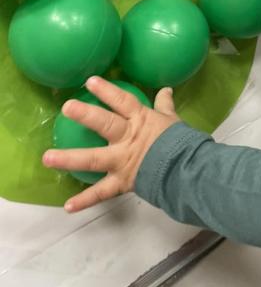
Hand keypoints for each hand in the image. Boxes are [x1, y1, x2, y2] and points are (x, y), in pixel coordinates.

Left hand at [42, 77, 180, 212]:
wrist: (187, 170)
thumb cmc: (180, 142)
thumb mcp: (172, 120)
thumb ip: (164, 105)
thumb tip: (166, 89)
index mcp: (140, 120)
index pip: (122, 101)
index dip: (107, 91)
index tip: (90, 80)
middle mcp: (128, 138)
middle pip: (106, 124)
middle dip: (86, 115)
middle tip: (67, 107)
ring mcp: (122, 161)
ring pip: (94, 158)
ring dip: (70, 158)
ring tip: (48, 157)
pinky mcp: (122, 182)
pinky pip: (101, 193)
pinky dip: (85, 200)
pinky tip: (67, 206)